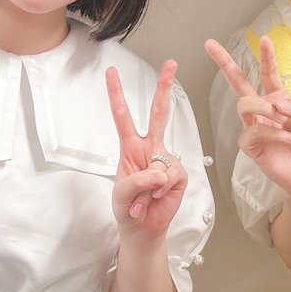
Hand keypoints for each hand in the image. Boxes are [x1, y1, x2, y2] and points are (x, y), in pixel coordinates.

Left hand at [106, 60, 187, 240]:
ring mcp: (165, 160)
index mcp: (130, 146)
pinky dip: (161, 191)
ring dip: (149, 186)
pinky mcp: (179, 174)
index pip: (122, 115)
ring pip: (162, 161)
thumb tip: (160, 173)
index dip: (116, 93)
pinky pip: (171, 177)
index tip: (111, 71)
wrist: (143, 228)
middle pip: (157, 113)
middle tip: (170, 63)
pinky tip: (157, 199)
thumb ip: (138, 180)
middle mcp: (149, 148)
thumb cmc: (127, 208)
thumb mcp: (121, 194)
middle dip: (164, 87)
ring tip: (143, 200)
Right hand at [205, 35, 290, 201]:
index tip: (264, 38)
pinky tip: (290, 139)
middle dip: (224, 62)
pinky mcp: (251, 146)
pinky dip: (275, 134)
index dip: (266, 56)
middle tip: (210, 45)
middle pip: (238, 82)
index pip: (268, 74)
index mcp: (279, 100)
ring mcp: (254, 127)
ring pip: (244, 104)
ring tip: (284, 120)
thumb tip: (278, 102)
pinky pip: (254, 131)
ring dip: (266, 108)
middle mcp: (263, 111)